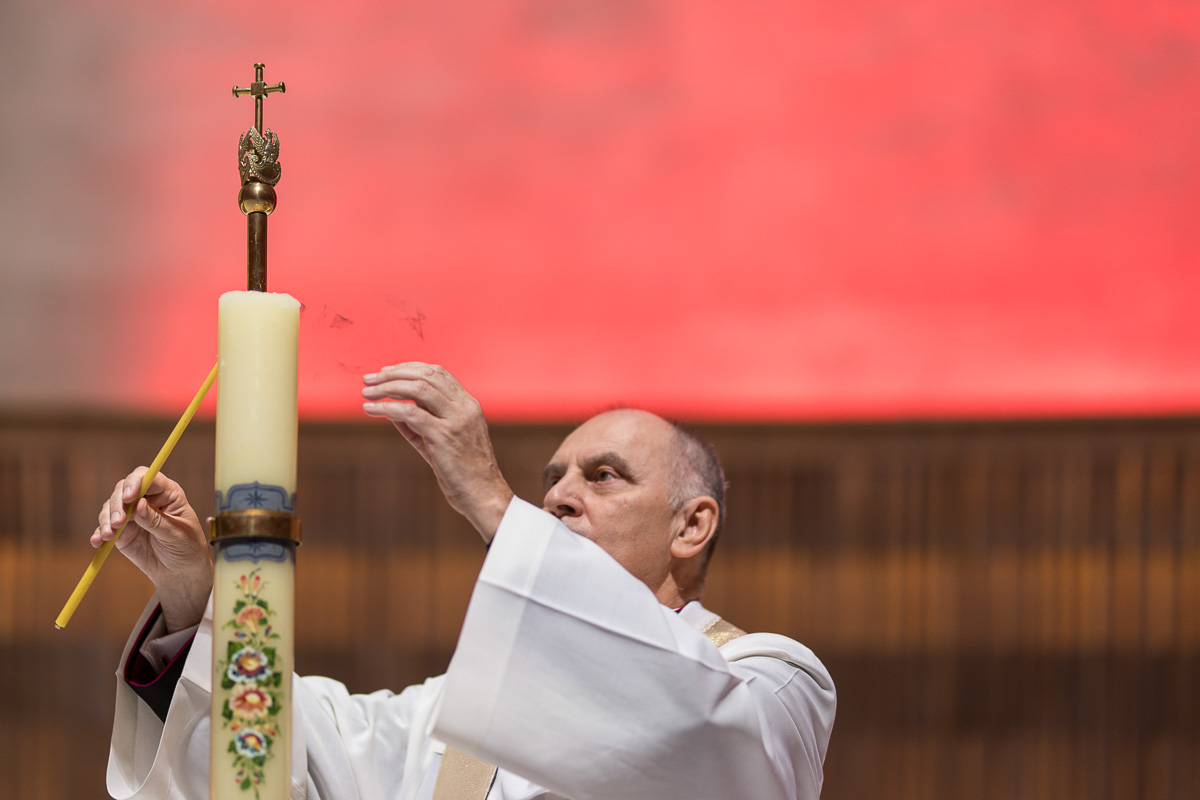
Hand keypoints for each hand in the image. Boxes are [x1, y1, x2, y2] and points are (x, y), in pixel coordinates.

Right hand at [93, 468, 211, 631]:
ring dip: (106, 519)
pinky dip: (99, 533)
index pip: (147, 478)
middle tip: (118, 523)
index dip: (136, 482)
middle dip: (118, 504)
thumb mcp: (176, 534)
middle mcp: (147, 499)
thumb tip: (138, 505)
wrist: (180, 571)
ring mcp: (132, 514)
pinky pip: (105, 527)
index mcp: (167, 493)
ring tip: (108, 535)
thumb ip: (156, 520)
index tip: (130, 498)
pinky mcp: (121, 530)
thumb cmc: (187, 548)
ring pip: (111, 506)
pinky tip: (97, 541)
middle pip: (124, 489)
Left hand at [361, 362, 513, 540]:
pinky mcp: (444, 436)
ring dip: (387, 387)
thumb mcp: (444, 441)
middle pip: (426, 375)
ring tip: (367, 392)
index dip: (409, 368)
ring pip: (418, 389)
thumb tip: (392, 410)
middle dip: (393, 374)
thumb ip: (421, 423)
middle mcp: (464, 407)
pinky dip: (387, 408)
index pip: (437, 373)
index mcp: (468, 404)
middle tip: (369, 379)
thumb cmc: (464, 472)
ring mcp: (456, 420)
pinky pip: (410, 413)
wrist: (484, 495)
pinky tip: (371, 409)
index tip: (386, 373)